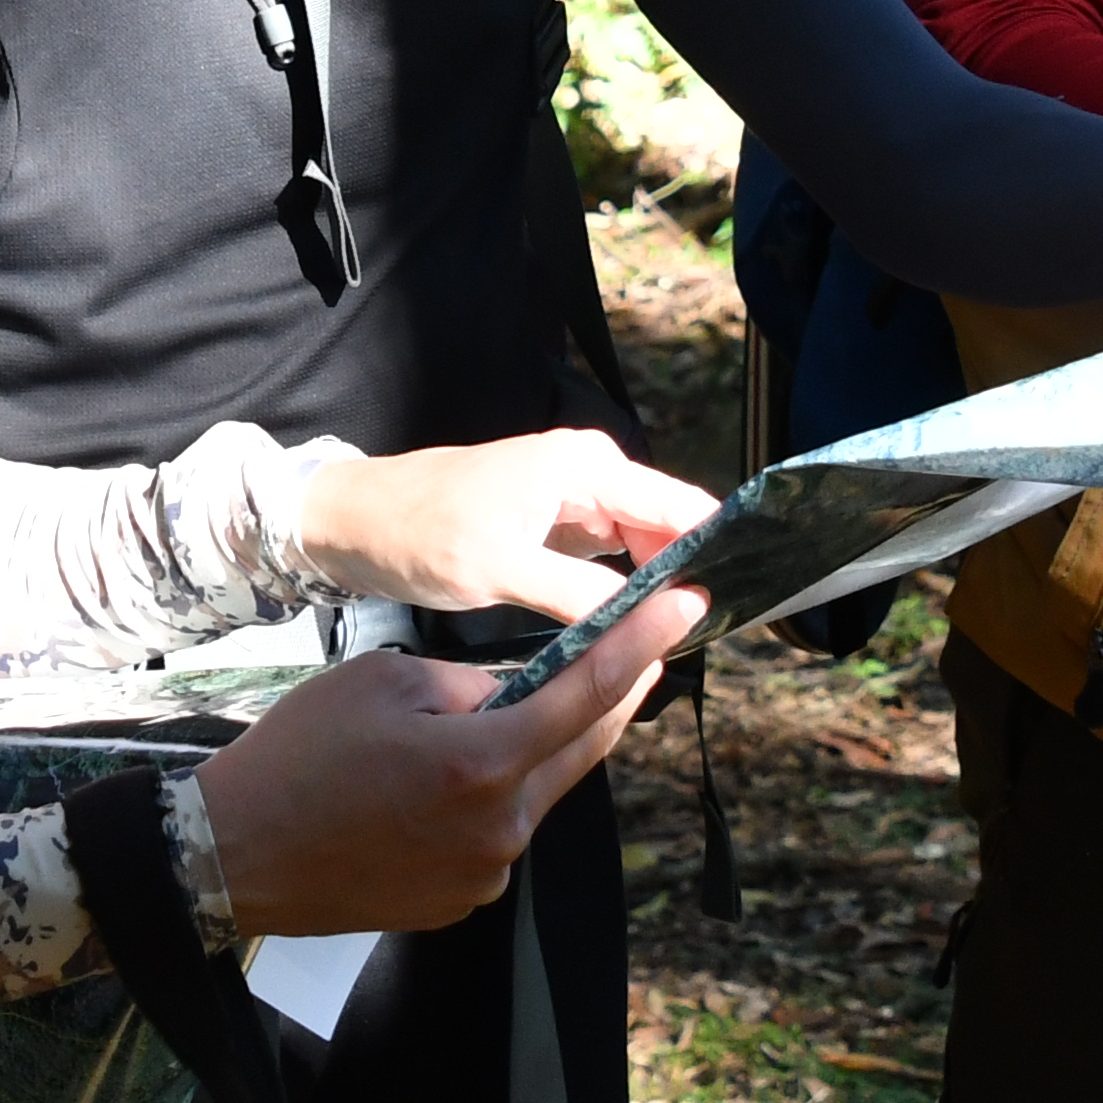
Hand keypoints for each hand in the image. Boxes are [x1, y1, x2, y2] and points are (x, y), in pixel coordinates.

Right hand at [187, 584, 704, 937]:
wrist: (232, 855)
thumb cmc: (298, 754)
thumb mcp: (384, 680)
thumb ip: (470, 685)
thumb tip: (512, 700)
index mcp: (483, 764)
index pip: (588, 694)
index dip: (643, 645)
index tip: (687, 609)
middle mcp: (501, 829)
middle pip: (582, 750)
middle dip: (609, 696)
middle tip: (635, 648)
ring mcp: (483, 874)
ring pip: (533, 792)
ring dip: (531, 751)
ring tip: (475, 721)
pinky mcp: (460, 902)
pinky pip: (497, 832)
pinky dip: (490, 797)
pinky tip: (435, 783)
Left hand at [292, 431, 717, 621]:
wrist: (354, 521)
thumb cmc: (420, 533)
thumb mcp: (501, 569)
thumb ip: (581, 594)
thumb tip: (653, 622)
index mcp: (586, 467)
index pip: (681, 506)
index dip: (719, 549)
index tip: (749, 596)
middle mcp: (591, 474)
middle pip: (669, 526)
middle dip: (693, 574)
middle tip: (718, 635)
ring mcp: (574, 499)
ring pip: (642, 545)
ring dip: (662, 584)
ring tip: (691, 636)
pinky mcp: (555, 527)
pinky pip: (611, 556)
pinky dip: (628, 586)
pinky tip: (641, 624)